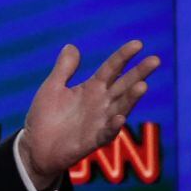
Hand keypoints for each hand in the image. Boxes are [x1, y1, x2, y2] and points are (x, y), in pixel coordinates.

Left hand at [20, 41, 160, 190]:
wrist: (36, 146)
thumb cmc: (46, 117)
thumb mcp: (52, 88)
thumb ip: (64, 69)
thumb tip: (72, 46)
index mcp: (92, 88)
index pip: (112, 69)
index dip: (123, 56)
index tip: (138, 44)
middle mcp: (101, 104)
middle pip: (123, 85)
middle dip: (138, 73)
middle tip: (155, 60)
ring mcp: (99, 122)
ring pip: (120, 107)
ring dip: (131, 98)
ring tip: (142, 85)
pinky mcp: (93, 140)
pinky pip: (106, 133)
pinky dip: (113, 126)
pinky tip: (119, 118)